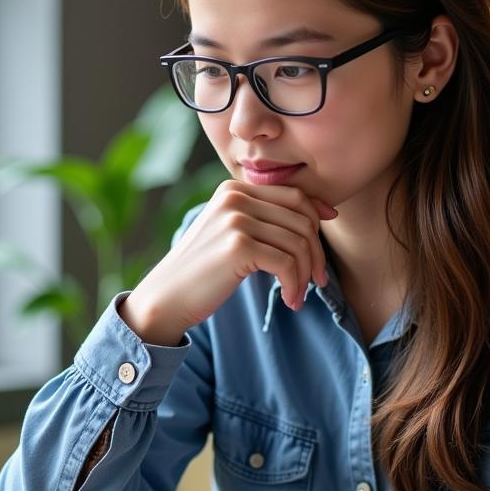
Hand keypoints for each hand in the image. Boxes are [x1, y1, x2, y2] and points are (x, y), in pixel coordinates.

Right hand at [120, 180, 337, 345]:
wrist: (166, 298)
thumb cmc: (202, 272)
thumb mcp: (230, 234)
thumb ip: (263, 219)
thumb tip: (322, 213)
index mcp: (233, 189)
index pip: (294, 196)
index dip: (317, 220)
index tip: (323, 250)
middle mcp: (235, 198)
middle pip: (301, 219)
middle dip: (316, 254)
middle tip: (317, 281)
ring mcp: (236, 220)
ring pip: (298, 242)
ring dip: (306, 275)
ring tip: (299, 295)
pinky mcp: (238, 246)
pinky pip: (287, 263)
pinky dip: (295, 285)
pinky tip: (289, 300)